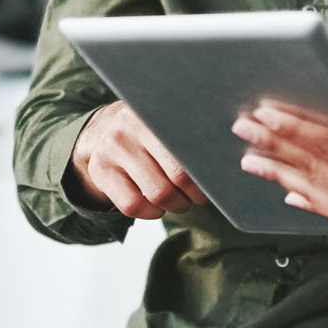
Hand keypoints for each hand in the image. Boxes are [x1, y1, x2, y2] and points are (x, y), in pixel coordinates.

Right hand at [70, 100, 209, 218]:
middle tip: (199, 197)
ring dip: (176, 205)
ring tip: (180, 202)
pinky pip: (132, 205)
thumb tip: (229, 157)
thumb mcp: (165, 119)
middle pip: (178, 175)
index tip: (215, 182)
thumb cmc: (146, 130)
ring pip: (157, 193)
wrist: (98, 131)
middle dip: (194, 193)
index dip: (207, 172)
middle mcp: (132, 127)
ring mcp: (113, 149)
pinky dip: (151, 213)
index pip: (191, 149)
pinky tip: (157, 208)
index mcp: (157, 113)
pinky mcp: (99, 171)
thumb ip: (192, 130)